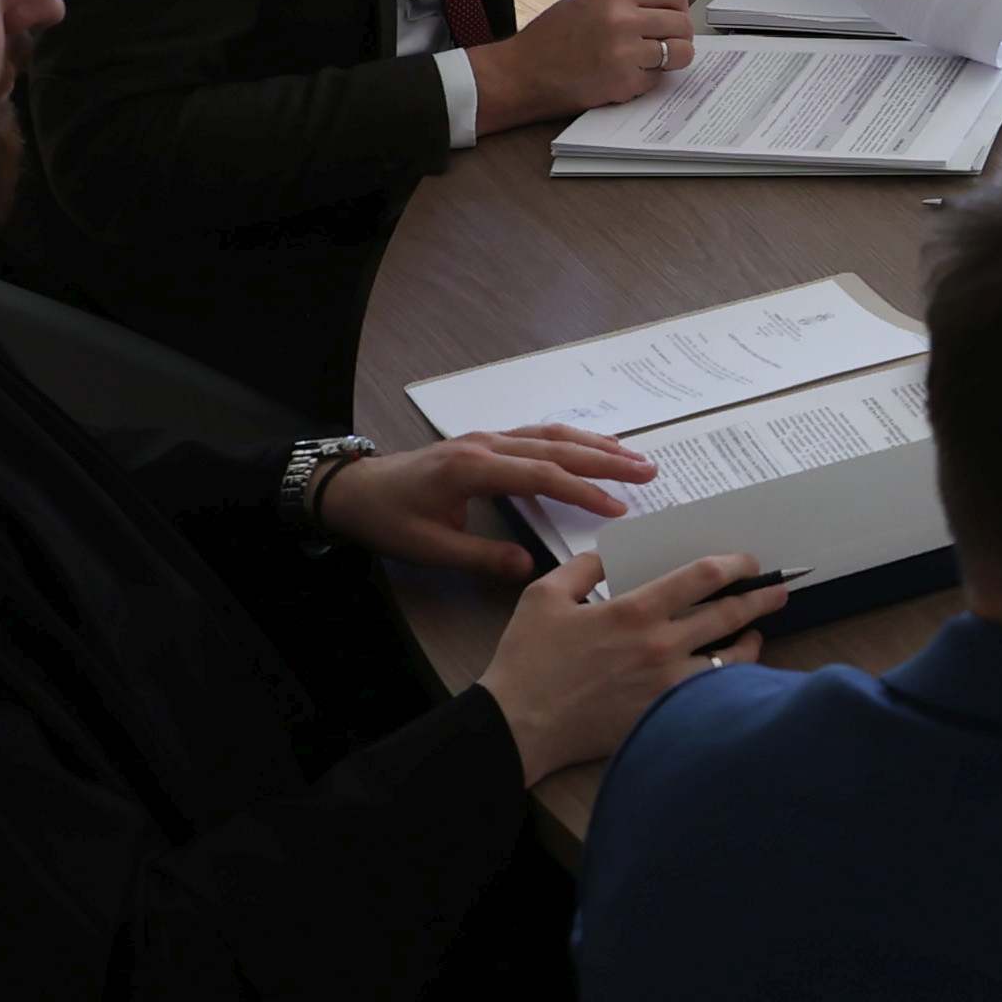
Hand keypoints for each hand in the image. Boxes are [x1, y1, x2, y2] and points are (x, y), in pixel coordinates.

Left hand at [314, 426, 653, 579]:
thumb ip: (482, 557)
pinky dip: (571, 439)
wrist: (352, 490)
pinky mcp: (485, 441)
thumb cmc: (387, 519)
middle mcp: (486, 444)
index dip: (583, 491)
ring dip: (595, 444)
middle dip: (606, 459)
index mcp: (474, 469)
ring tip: (634, 455)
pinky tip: (592, 447)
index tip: (619, 507)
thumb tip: (530, 567)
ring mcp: (486, 438)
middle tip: (649, 470)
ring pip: (551, 434)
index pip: (542, 476)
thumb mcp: (430, 549)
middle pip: (557, 447)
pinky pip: (537, 434)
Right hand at [473, 0, 701, 132]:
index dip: (678, 8)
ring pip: (680, 52)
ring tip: (649, 60)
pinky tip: (623, 76)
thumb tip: (667, 8)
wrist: (521, 73)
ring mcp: (625, 51)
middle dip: (679, 35)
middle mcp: (623, 18)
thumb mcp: (587, 0)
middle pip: (683, 23)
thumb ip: (627, 1)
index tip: (672, 17)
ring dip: (670, 59)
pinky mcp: (624, 82)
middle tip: (665, 44)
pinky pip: (658, 79)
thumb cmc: (552, 36)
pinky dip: (646, 80)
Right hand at [482, 546, 782, 779]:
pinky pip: (713, 694)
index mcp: (634, 611)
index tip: (750, 561)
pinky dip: (729, 681)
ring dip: (751, 641)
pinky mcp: (665, 716)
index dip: (736, 564)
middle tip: (780, 590)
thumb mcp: (544, 596)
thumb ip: (582, 568)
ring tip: (756, 634)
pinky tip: (730, 674)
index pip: (703, 578)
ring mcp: (668, 685)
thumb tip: (608, 555)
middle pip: (730, 614)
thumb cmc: (528, 661)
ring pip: (732, 659)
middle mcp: (661, 646)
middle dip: (762, 598)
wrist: (520, 726)